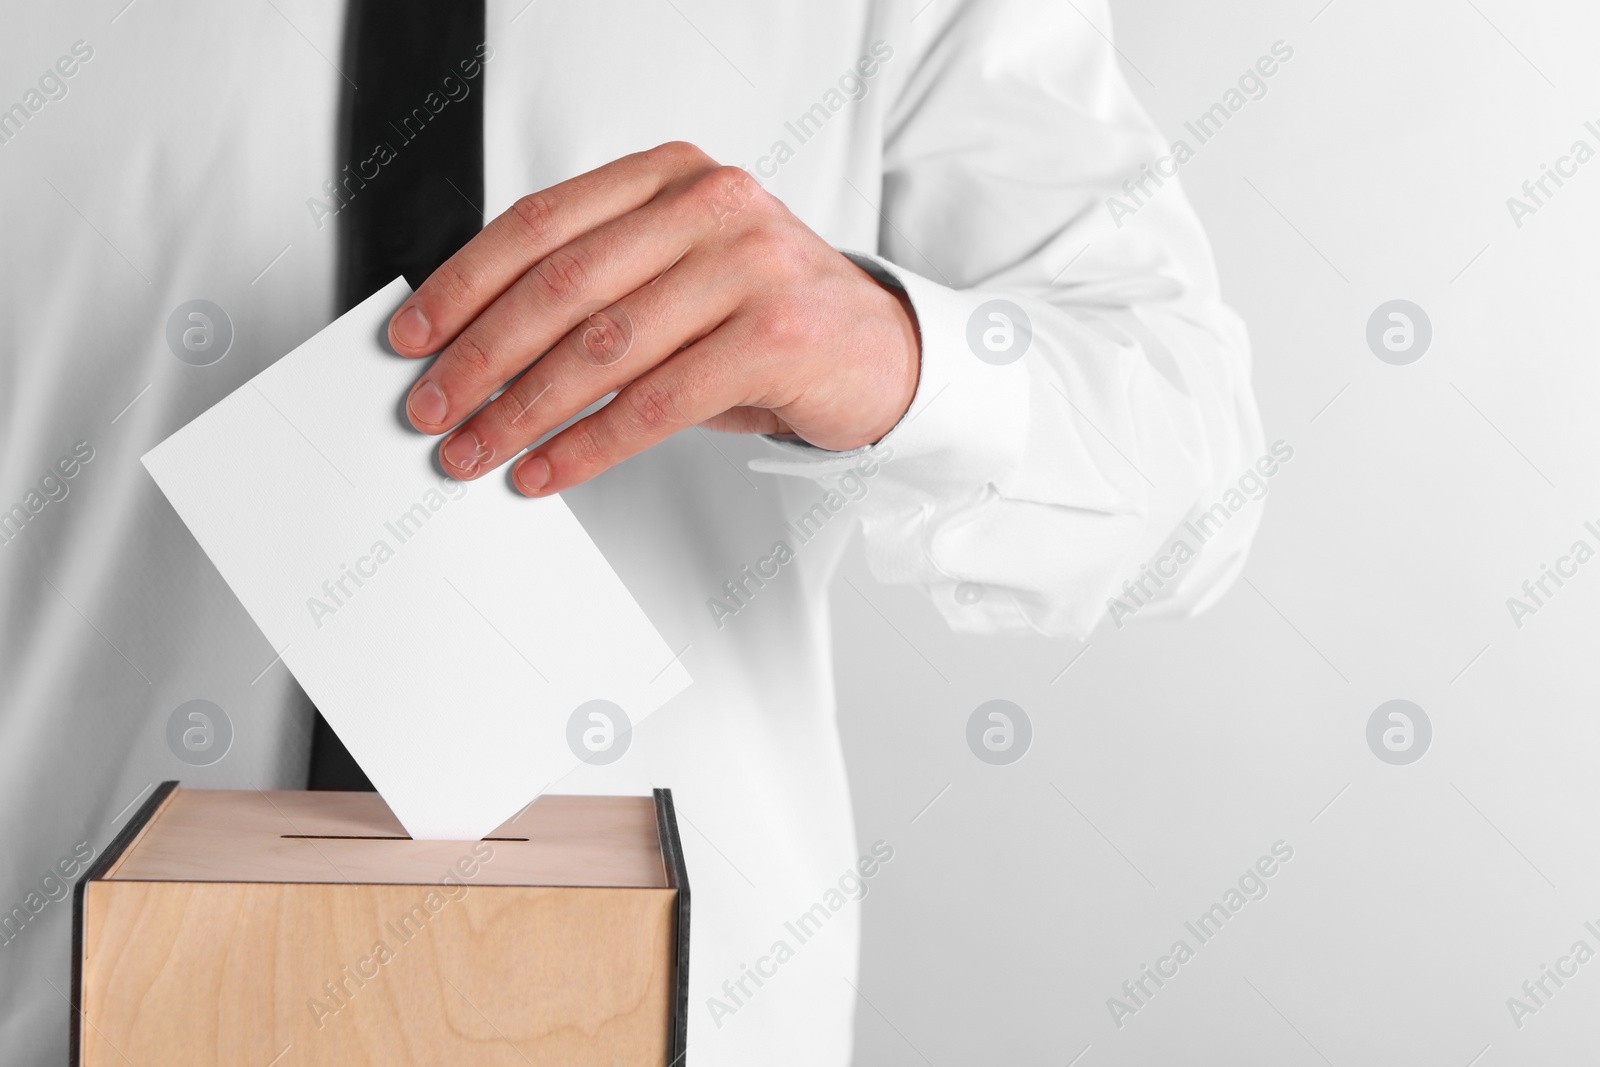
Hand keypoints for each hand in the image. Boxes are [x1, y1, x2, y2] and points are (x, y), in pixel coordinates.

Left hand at [388, 141, 920, 495]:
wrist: (881, 352)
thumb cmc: (766, 317)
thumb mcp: (680, 275)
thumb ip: (598, 286)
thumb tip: (476, 348)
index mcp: (670, 177)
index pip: (540, 222)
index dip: (463, 284)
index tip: (414, 337)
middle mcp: (710, 206)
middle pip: (560, 284)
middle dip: (480, 356)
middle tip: (432, 408)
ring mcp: (749, 266)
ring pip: (602, 346)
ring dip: (522, 410)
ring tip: (477, 451)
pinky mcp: (776, 336)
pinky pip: (655, 402)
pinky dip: (589, 446)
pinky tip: (548, 470)